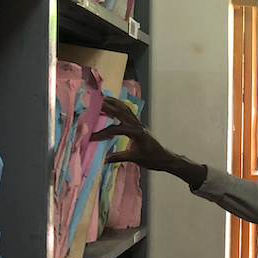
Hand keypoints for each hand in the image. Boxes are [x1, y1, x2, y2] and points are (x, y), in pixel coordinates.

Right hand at [92, 98, 206, 186]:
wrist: (166, 158)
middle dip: (107, 106)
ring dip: (115, 103)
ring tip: (103, 98)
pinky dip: (121, 108)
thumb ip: (118, 157)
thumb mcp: (134, 158)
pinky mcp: (139, 125)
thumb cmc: (152, 159)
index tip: (91, 138)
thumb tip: (103, 160)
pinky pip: (129, 113)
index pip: (115, 129)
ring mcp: (139, 124)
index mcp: (136, 132)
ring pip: (125, 109)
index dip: (102, 133)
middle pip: (120, 111)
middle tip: (94, 102)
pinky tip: (114, 107)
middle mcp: (137, 124)